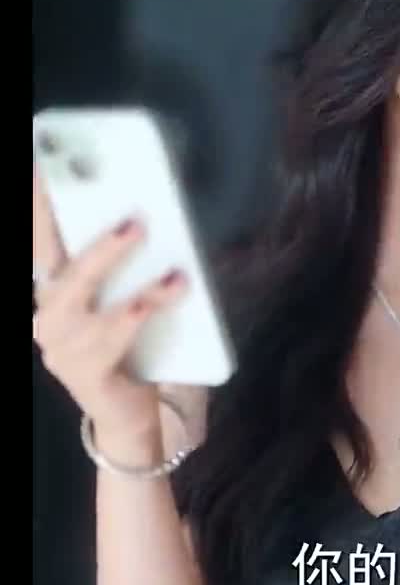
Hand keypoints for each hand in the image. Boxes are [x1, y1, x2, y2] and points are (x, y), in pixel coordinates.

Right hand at [32, 165, 187, 445]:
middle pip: (67, 271)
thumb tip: (148, 219)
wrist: (125, 414)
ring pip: (95, 299)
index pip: (43, 244)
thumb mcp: (116, 303)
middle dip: (100, 244)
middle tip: (135, 222)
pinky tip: (172, 289)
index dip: (41, 209)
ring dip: (137, 279)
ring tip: (172, 268)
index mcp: (51, 294)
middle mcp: (46, 317)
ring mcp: (61, 347)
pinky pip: (120, 329)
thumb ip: (119, 270)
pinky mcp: (84, 371)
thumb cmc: (124, 347)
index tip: (44, 170)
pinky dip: (150, 306)